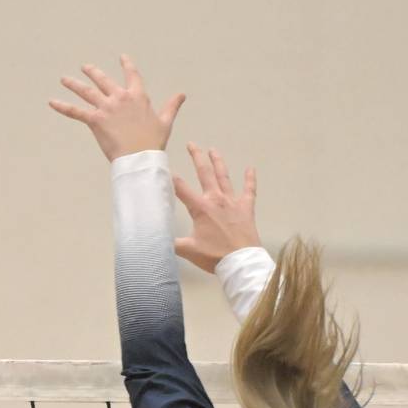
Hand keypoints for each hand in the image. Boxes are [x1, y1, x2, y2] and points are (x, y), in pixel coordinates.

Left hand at [49, 55, 184, 161]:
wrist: (140, 158)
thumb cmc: (153, 143)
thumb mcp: (165, 122)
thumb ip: (171, 106)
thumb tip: (182, 94)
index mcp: (138, 96)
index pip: (132, 75)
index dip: (127, 65)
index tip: (122, 57)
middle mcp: (121, 98)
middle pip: (103, 80)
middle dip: (92, 72)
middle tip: (85, 67)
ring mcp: (107, 107)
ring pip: (87, 92)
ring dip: (74, 84)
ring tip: (64, 79)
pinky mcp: (95, 120)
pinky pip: (76, 111)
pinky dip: (63, 106)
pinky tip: (52, 101)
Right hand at [173, 144, 259, 273]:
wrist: (241, 262)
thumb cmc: (214, 256)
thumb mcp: (188, 251)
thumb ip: (172, 244)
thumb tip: (156, 240)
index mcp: (200, 208)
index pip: (182, 189)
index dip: (172, 179)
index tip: (165, 170)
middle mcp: (216, 199)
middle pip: (204, 173)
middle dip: (197, 157)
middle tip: (192, 144)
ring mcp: (232, 201)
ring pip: (224, 176)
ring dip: (218, 161)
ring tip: (213, 150)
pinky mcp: (246, 208)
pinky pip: (249, 190)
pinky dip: (250, 179)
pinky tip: (250, 168)